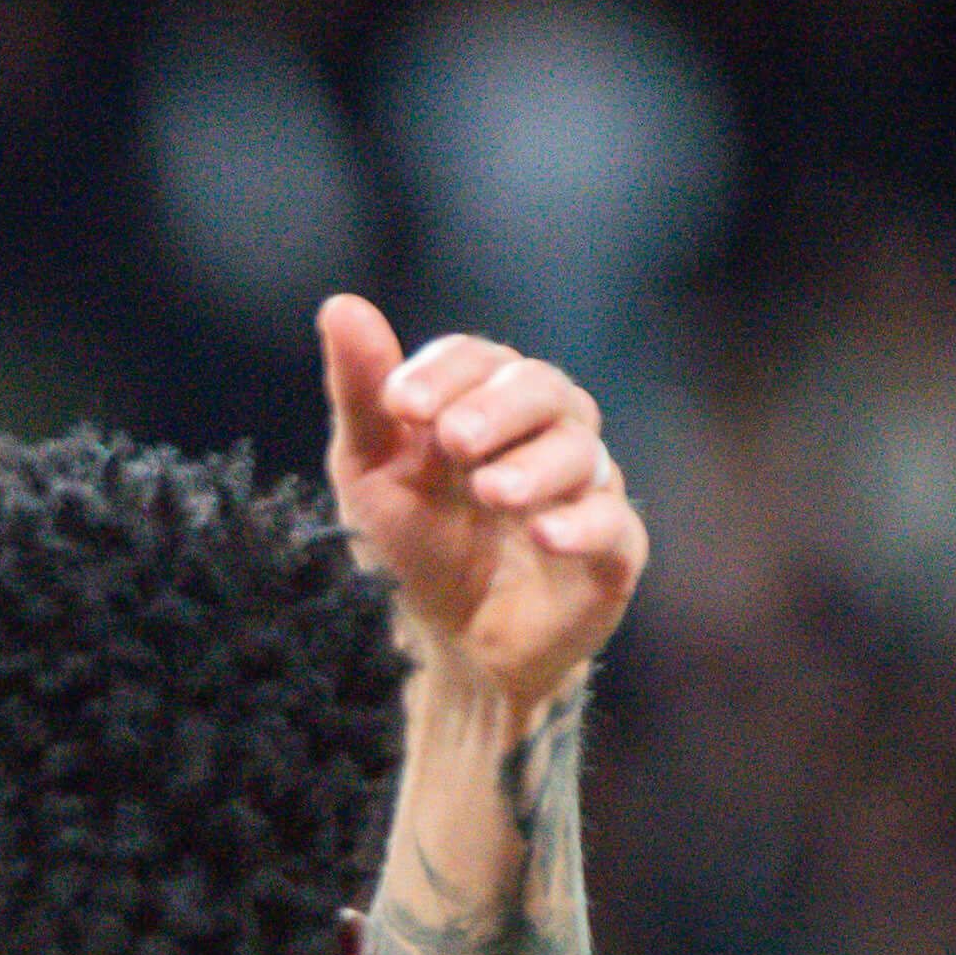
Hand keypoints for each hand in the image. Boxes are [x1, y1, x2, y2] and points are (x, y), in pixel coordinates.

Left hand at [318, 295, 646, 727]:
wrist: (445, 650)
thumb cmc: (410, 549)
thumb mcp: (371, 475)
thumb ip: (362, 398)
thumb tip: (340, 304)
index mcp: (484, 404)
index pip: (480, 360)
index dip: (446, 373)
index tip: (400, 404)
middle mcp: (543, 434)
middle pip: (543, 390)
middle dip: (497, 409)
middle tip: (454, 440)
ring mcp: (583, 491)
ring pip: (581, 452)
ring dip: (535, 465)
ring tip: (492, 491)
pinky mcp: (612, 553)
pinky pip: (615, 526)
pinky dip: (584, 524)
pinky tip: (545, 532)